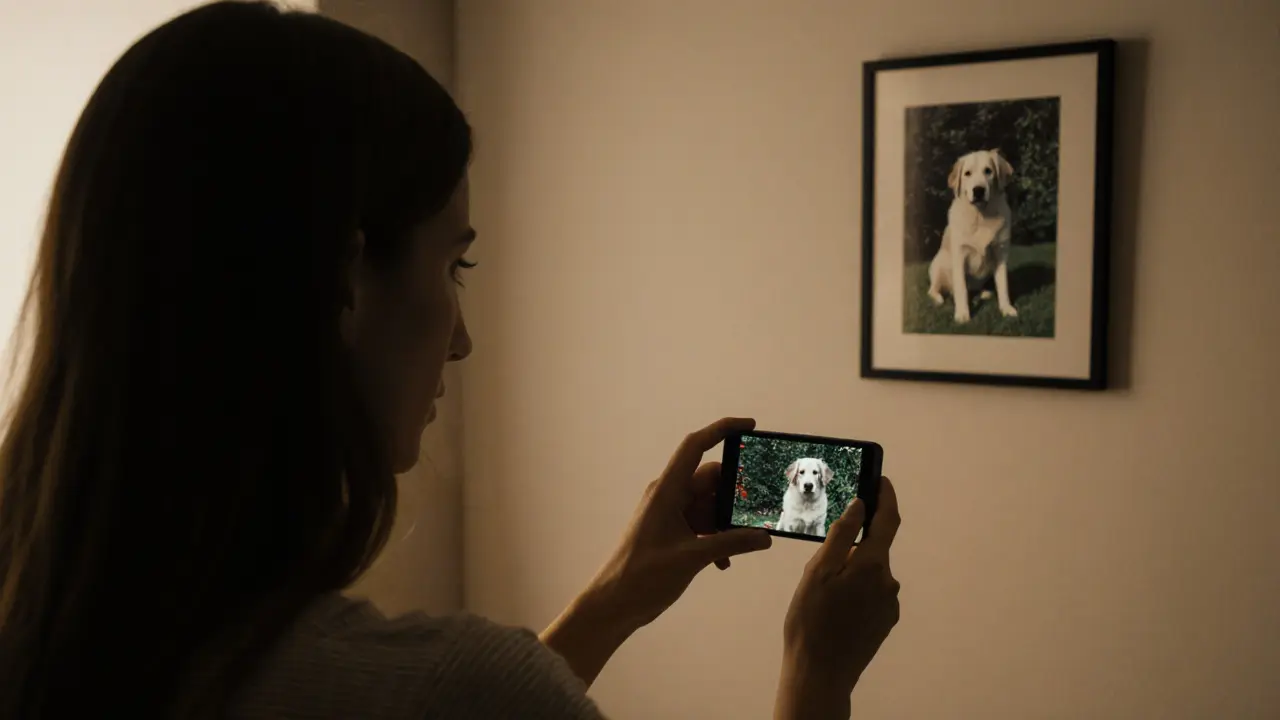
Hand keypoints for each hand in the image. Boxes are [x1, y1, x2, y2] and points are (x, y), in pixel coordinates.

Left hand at [541, 417, 773, 684]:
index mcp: (667, 490)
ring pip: (709, 506)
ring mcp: (671, 515)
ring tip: (744, 545)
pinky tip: (724, 563)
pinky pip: (702, 526)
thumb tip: (764, 537)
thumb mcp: (692, 558)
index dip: (722, 429)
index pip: (695, 446)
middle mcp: (669, 496)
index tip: (750, 425)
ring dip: (727, 524)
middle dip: (735, 495)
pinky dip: (716, 539)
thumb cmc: (642, 576)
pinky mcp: (673, 534)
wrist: (614, 604)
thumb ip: (731, 543)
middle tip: (759, 510)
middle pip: (710, 481)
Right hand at [775, 478, 901, 718]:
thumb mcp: (817, 572)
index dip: (886, 497)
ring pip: (869, 574)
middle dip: (852, 547)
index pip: (888, 520)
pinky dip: (854, 593)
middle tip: (820, 565)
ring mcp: (889, 604)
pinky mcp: (885, 622)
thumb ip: (841, 536)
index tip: (882, 480)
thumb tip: (859, 505)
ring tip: (821, 595)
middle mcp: (889, 582)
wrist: (820, 675)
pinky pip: (870, 595)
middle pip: (873, 550)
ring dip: (851, 574)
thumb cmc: (810, 622)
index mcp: (873, 564)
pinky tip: (833, 611)